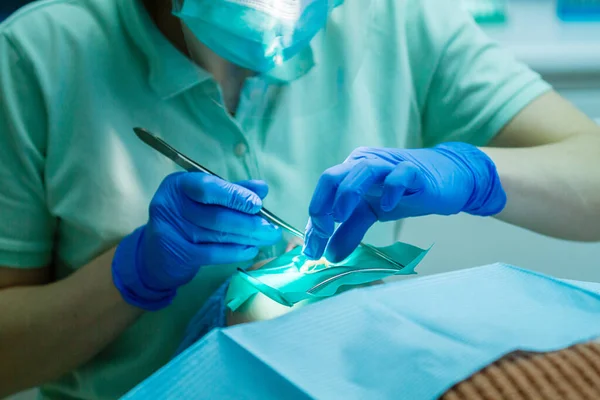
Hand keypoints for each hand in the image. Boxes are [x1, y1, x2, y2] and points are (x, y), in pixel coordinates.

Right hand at [112, 172, 281, 310]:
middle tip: (272, 228)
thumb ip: (232, 191)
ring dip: (248, 238)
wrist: (155, 253)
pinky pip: (214, 253)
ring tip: (268, 237)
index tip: (258, 203)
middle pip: (216, 215)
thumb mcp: (205, 199)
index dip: (234, 195)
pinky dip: (236, 252)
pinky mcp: (179, 254)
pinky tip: (250, 249)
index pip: (208, 187)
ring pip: (218, 235)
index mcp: (178, 185)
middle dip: (249, 223)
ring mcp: (172, 232)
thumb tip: (262, 188)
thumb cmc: (186, 218)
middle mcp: (171, 206)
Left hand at [303, 143, 505, 261]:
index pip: (324, 190)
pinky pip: (400, 174)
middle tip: (323, 230)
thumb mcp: (370, 214)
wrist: (447, 179)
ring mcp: (389, 165)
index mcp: (350, 172)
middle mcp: (364, 163)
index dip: (315, 217)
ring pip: (363, 170)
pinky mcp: (415, 170)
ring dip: (348, 193)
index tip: (314, 247)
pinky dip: (391, 188)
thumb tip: (328, 257)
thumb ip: (348, 232)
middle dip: (322, 203)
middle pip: (333, 175)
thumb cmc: (403, 193)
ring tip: (342, 216)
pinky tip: (387, 205)